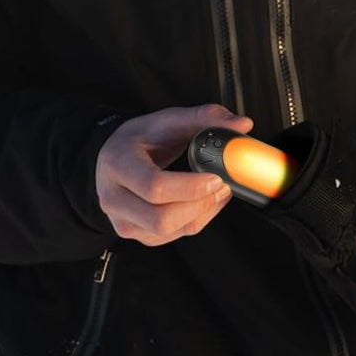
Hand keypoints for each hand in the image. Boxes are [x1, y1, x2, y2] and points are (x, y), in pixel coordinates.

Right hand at [95, 103, 252, 246]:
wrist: (115, 156)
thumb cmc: (140, 139)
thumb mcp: (168, 120)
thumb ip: (206, 118)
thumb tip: (242, 124)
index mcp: (119, 165)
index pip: (154, 187)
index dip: (190, 187)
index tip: (215, 176)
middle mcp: (114, 198)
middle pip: (160, 218)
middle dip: (200, 204)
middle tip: (222, 184)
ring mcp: (123, 221)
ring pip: (167, 231)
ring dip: (202, 212)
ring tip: (219, 189)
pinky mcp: (138, 234)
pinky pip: (172, 237)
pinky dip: (197, 220)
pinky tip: (207, 201)